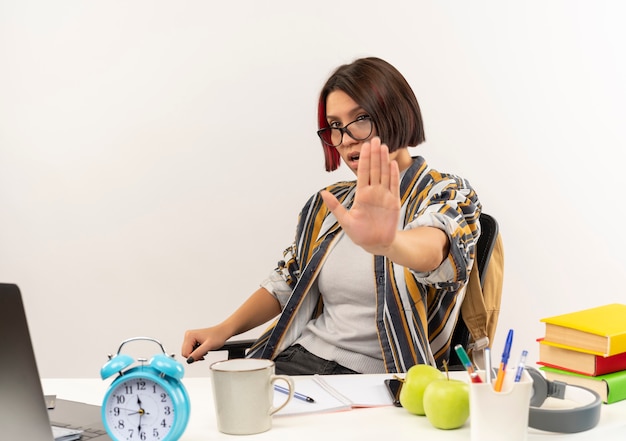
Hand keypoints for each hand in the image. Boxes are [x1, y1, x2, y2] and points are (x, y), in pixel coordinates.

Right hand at [181, 326, 228, 363]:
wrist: (223, 332)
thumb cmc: (218, 336)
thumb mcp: (208, 346)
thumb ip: (198, 353)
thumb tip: (189, 360)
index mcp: (190, 336)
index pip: (185, 353)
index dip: (193, 357)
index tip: (201, 356)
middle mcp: (188, 335)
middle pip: (185, 352)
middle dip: (194, 356)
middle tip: (203, 354)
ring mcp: (190, 337)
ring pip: (188, 352)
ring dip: (196, 354)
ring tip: (204, 350)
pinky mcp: (193, 339)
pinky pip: (191, 350)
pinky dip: (197, 352)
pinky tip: (203, 349)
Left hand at [321, 137, 400, 255]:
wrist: (376, 244)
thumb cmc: (359, 234)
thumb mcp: (345, 221)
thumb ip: (335, 206)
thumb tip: (322, 193)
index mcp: (361, 195)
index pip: (363, 172)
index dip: (364, 159)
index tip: (364, 145)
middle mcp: (373, 192)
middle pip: (374, 169)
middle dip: (374, 154)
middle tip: (374, 138)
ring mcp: (384, 196)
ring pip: (384, 174)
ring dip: (384, 160)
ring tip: (383, 146)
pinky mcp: (394, 202)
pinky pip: (394, 186)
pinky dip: (393, 175)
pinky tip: (392, 163)